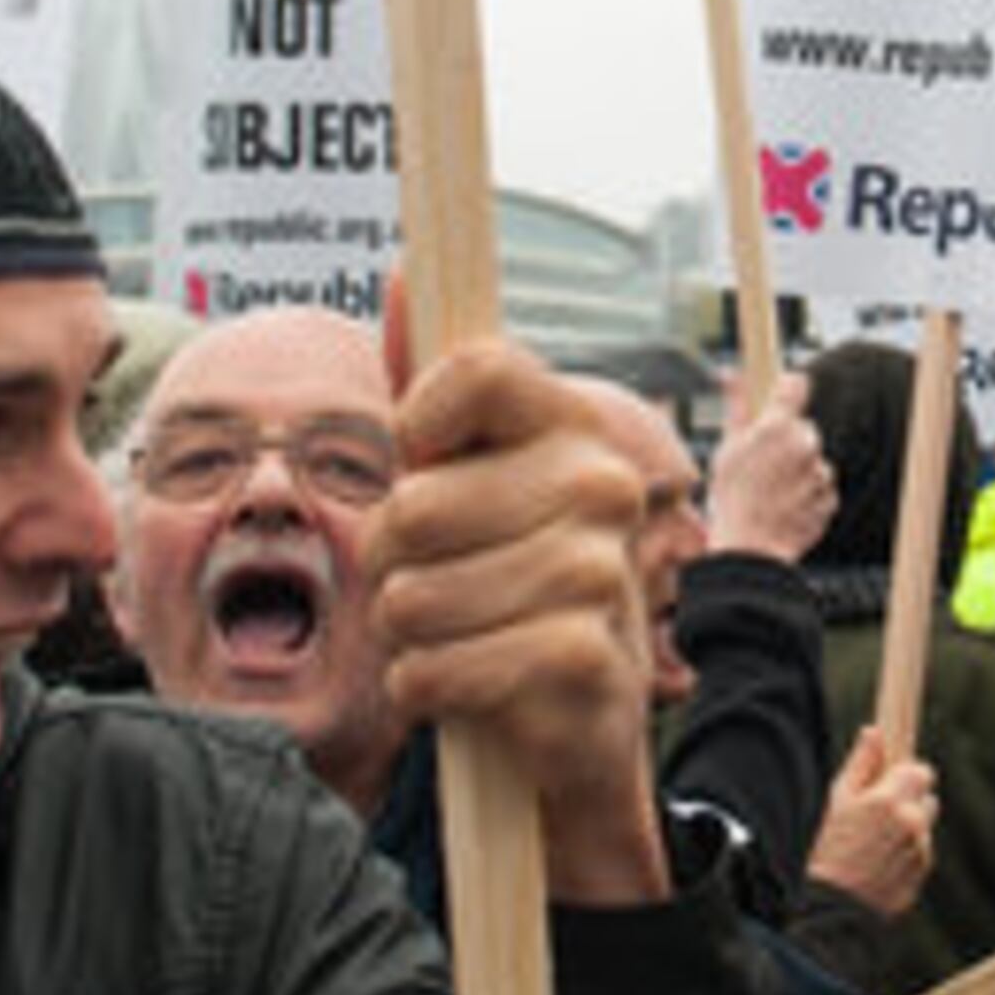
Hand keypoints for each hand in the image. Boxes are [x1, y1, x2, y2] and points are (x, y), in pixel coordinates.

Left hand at [371, 332, 666, 901]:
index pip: (473, 369)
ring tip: (455, 638)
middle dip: (392, 566)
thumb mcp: (467, 480)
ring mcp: (600, 573)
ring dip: (407, 637)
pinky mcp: (581, 659)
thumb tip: (403, 274)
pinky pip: (436, 668)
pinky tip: (463, 686)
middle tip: (437, 586)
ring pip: (412, 598)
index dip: (416, 426)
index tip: (428, 469)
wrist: (579, 719)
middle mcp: (601, 486)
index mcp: (573, 425)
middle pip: (412, 504)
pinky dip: (424, 689)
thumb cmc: (505, 585)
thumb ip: (429, 386)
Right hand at [705, 371, 834, 562]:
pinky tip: (784, 507)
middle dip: (786, 443)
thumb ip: (735, 407)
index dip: (787, 389)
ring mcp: (820, 472)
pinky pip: (820, 489)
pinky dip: (807, 495)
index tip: (780, 397)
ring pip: (811, 462)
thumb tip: (732, 374)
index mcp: (777, 426)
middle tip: (762, 465)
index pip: (795, 384)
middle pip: (802, 430)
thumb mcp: (726, 448)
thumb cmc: (733, 499)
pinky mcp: (829, 498)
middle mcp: (805, 444)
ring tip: (771, 492)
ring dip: (797, 472)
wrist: (751, 548)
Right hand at [807, 727, 934, 917]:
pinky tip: (882, 862)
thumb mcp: (838, 799)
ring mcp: (920, 849)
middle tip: (879, 816)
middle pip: (927, 798)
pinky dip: (908, 852)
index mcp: (889, 800)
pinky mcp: (923, 870)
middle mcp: (911, 823)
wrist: (833, 905)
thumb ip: (861, 763)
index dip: (907, 775)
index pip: (922, 771)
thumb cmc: (829, 848)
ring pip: (925, 826)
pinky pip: (922, 851)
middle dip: (909, 802)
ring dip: (910, 828)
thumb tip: (874, 732)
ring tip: (877, 843)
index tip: (892, 783)